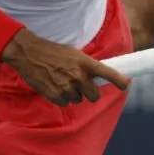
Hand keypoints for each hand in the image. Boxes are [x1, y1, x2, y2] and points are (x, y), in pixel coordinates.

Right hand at [0, 28, 130, 105]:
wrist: (29, 53)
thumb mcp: (73, 53)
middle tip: (84, 87)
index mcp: (85, 63)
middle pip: (94, 96)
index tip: (124, 85)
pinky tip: (54, 86)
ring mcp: (67, 87)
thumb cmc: (52, 51)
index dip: (119, 81)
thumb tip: (96, 75)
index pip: (107, 74)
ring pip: (78, 99)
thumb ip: (85, 65)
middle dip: (91, 93)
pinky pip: (65, 103)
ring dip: (74, 94)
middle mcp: (78, 76)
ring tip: (62, 81)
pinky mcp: (55, 96)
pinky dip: (62, 97)